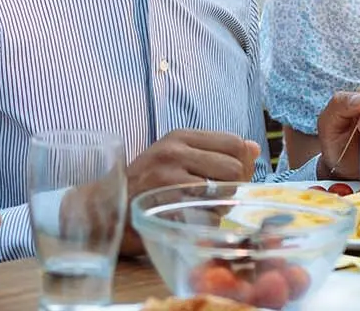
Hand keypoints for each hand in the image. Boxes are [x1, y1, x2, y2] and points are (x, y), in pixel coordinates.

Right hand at [119, 130, 258, 253]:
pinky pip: (209, 215)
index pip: (235, 142)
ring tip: (199, 209)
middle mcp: (174, 150)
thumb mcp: (177, 159)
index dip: (242, 164)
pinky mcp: (166, 202)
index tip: (229, 179)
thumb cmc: (145, 186)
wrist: (105, 210)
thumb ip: (215, 152)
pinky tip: (188, 220)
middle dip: (232, 188)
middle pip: (235, 168)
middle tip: (213, 199)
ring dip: (220, 207)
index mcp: (180, 136)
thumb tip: (254, 148)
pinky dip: (206, 222)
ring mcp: (169, 176)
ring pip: (225, 192)